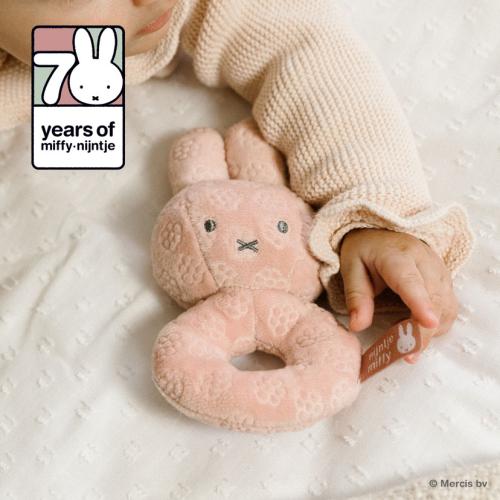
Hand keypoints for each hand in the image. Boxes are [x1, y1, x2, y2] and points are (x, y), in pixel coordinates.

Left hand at [339, 228, 458, 356]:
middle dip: (423, 330)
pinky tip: (416, 330)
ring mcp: (439, 270)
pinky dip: (437, 324)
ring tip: (407, 345)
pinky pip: (448, 307)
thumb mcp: (351, 268)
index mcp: (397, 255)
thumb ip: (356, 297)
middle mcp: (425, 262)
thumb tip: (358, 326)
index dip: (420, 303)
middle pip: (433, 300)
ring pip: (446, 306)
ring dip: (431, 331)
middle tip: (406, 354)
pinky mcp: (445, 280)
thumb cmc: (364, 251)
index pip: (411, 281)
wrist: (380, 231)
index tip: (428, 322)